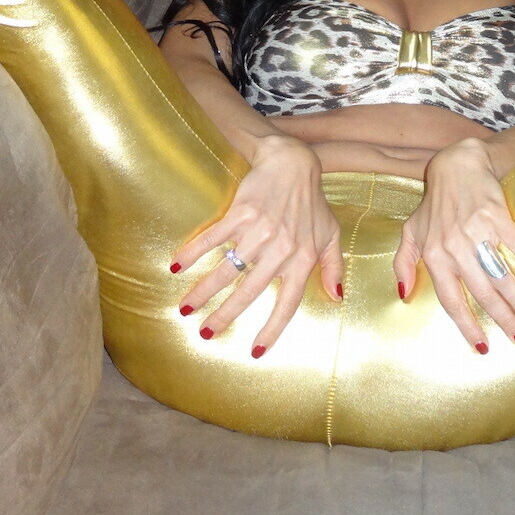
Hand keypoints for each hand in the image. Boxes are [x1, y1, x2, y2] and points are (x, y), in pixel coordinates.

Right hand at [169, 134, 343, 354]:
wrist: (293, 162)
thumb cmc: (313, 202)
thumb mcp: (330, 234)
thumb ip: (334, 267)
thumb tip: (337, 298)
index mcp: (303, 259)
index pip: (287, 303)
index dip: (272, 329)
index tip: (255, 351)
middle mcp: (281, 249)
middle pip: (249, 292)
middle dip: (224, 316)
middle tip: (205, 333)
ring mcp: (260, 231)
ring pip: (227, 269)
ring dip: (203, 291)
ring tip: (185, 308)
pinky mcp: (241, 213)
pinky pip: (214, 238)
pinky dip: (193, 252)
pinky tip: (177, 265)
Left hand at [392, 137, 514, 351]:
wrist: (456, 166)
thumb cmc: (433, 204)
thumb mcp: (410, 232)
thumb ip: (403, 263)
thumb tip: (403, 294)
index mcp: (434, 256)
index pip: (451, 299)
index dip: (467, 325)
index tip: (483, 347)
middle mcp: (454, 247)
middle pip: (482, 293)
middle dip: (502, 319)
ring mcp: (476, 231)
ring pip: (500, 274)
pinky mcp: (496, 215)